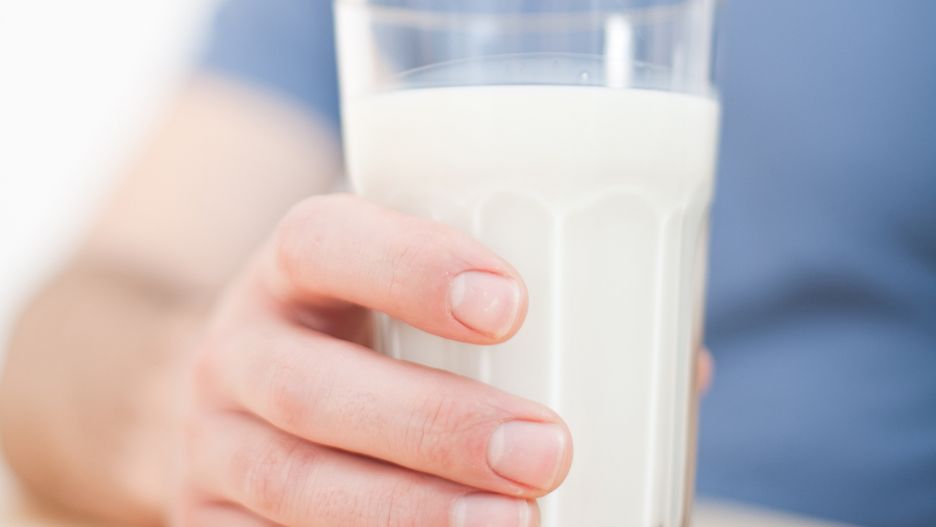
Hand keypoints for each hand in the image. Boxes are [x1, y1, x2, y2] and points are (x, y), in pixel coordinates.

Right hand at [173, 194, 571, 526]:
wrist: (263, 400)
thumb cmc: (377, 340)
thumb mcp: (416, 302)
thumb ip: (524, 320)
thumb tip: (678, 370)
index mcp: (292, 271)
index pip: (322, 242)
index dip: (409, 267)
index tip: (512, 307)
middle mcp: (238, 350)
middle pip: (311, 387)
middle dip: (433, 425)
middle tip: (546, 452)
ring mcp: (212, 443)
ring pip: (292, 482)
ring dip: (405, 509)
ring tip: (516, 522)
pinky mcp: (208, 519)